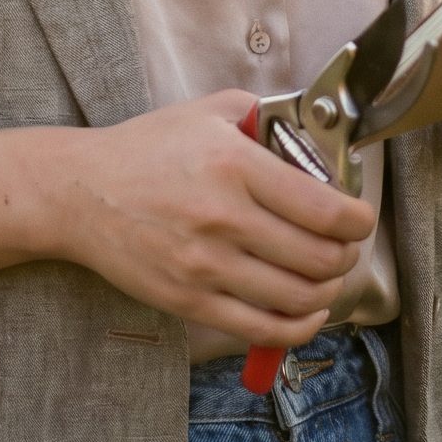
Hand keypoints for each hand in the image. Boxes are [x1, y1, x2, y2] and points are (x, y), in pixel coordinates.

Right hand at [50, 89, 376, 350]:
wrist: (82, 193)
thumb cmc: (147, 148)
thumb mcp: (207, 111)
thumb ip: (264, 115)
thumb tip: (317, 132)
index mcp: (234, 164)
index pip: (324, 209)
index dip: (358, 219)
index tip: (360, 216)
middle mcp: (224, 218)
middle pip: (319, 258)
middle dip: (347, 255)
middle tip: (346, 245)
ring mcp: (207, 266)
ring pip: (298, 298)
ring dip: (328, 290)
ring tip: (328, 275)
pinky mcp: (191, 301)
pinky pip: (263, 329)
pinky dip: (299, 326)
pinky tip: (308, 310)